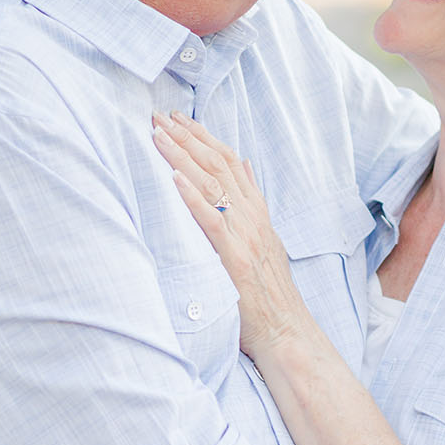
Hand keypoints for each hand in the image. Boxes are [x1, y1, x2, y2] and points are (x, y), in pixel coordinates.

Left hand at [152, 112, 311, 357]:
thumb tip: (245, 166)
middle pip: (217, 165)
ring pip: (212, 185)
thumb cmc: (269, 291)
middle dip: (186, 137)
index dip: (203, 136)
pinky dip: (192, 198)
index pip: (228, 161)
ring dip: (182, 157)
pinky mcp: (234, 257)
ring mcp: (244, 235)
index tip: (178, 117)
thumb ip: (253, 202)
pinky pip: (211, 221)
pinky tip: (174, 179)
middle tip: (158, 115)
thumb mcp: (266, 238)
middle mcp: (251, 216)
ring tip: (158, 136)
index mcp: (256, 211)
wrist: (286, 329)